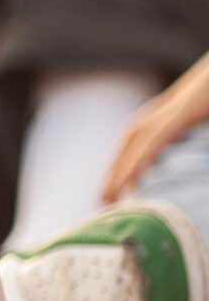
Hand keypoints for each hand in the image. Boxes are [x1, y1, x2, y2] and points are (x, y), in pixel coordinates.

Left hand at [103, 53, 208, 202]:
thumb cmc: (208, 98)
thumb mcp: (196, 121)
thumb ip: (185, 140)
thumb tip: (185, 156)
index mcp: (159, 120)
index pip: (132, 147)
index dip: (121, 170)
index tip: (112, 194)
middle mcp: (155, 117)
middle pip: (126, 149)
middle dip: (113, 174)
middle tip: (103, 201)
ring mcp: (164, 115)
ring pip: (134, 147)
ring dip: (120, 172)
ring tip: (110, 196)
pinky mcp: (178, 115)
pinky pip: (153, 141)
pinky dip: (140, 160)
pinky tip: (133, 178)